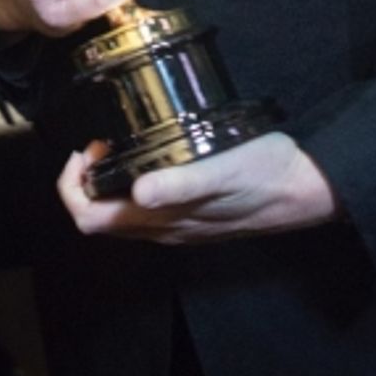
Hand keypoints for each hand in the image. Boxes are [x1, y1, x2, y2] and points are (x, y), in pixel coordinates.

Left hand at [57, 132, 340, 243]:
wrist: (303, 191)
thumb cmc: (263, 174)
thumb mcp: (221, 170)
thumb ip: (179, 183)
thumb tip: (139, 191)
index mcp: (160, 221)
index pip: (88, 219)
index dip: (72, 186)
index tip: (87, 151)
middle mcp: (161, 230)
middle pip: (97, 218)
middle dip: (83, 182)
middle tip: (99, 144)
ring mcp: (174, 227)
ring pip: (117, 216)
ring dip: (104, 183)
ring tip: (115, 147)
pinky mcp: (189, 218)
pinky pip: (141, 211)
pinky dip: (127, 186)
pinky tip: (144, 160)